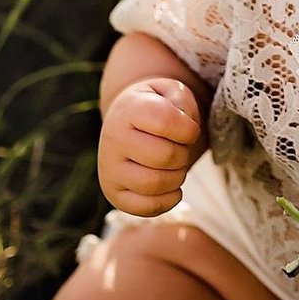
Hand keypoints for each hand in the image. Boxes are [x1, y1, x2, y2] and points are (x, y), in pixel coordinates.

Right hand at [98, 77, 204, 214]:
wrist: (127, 121)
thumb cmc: (156, 107)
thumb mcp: (171, 92)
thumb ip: (183, 101)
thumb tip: (186, 125)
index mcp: (128, 109)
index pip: (166, 122)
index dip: (188, 129)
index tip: (188, 129)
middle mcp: (113, 139)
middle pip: (165, 157)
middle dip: (183, 154)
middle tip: (180, 149)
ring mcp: (110, 169)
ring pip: (155, 184)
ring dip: (177, 177)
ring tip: (175, 166)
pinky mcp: (114, 193)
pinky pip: (146, 207)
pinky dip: (168, 201)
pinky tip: (172, 187)